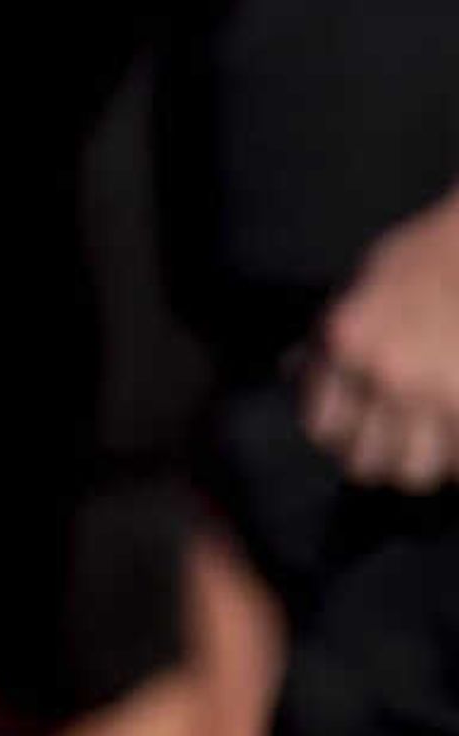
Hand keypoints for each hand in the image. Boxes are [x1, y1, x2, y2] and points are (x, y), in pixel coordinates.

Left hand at [303, 191, 458, 491]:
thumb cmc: (413, 262)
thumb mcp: (352, 291)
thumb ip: (324, 339)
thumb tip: (292, 372)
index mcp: (346, 342)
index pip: (320, 428)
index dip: (333, 434)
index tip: (348, 428)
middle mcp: (388, 375)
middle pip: (366, 464)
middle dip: (374, 456)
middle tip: (386, 442)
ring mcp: (440, 394)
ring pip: (417, 473)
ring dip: (418, 463)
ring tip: (423, 443)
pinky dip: (454, 459)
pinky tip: (450, 436)